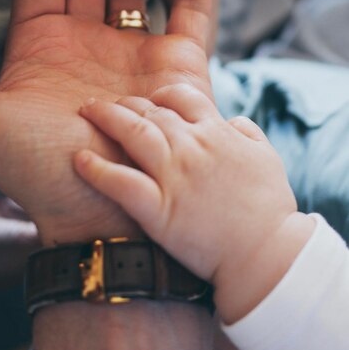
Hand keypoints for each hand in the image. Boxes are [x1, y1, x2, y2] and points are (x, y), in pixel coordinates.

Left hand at [74, 86, 314, 320]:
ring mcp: (174, 177)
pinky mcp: (160, 210)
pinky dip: (98, 170)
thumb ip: (248, 132)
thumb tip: (231, 121)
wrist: (267, 254)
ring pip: (134, 134)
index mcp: (217, 133)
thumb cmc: (270, 209)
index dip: (160, 95)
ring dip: (107, 118)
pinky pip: (122, 183)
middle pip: (150, 112)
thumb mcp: (267, 158)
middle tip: (102, 104)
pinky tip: (79, 160)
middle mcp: (192, 147)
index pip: (181, 98)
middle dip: (124, 104)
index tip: (148, 102)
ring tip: (86, 111)